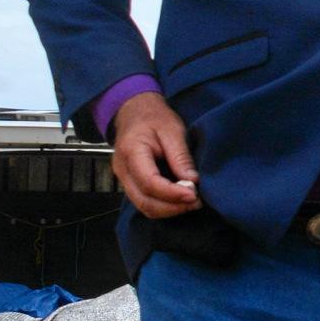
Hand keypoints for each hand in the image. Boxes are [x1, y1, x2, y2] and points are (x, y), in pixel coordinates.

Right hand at [110, 92, 202, 218]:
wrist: (134, 111)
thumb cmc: (153, 117)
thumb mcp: (172, 130)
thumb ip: (180, 156)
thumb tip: (192, 181)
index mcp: (131, 152)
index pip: (149, 182)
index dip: (172, 193)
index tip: (194, 194)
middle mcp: (123, 169)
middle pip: (144, 201)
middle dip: (173, 207)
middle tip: (196, 201)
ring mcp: (124, 178)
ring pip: (144, 206)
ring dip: (169, 210)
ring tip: (191, 202)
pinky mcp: (131, 183)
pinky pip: (144, 201)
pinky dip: (164, 206)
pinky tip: (180, 200)